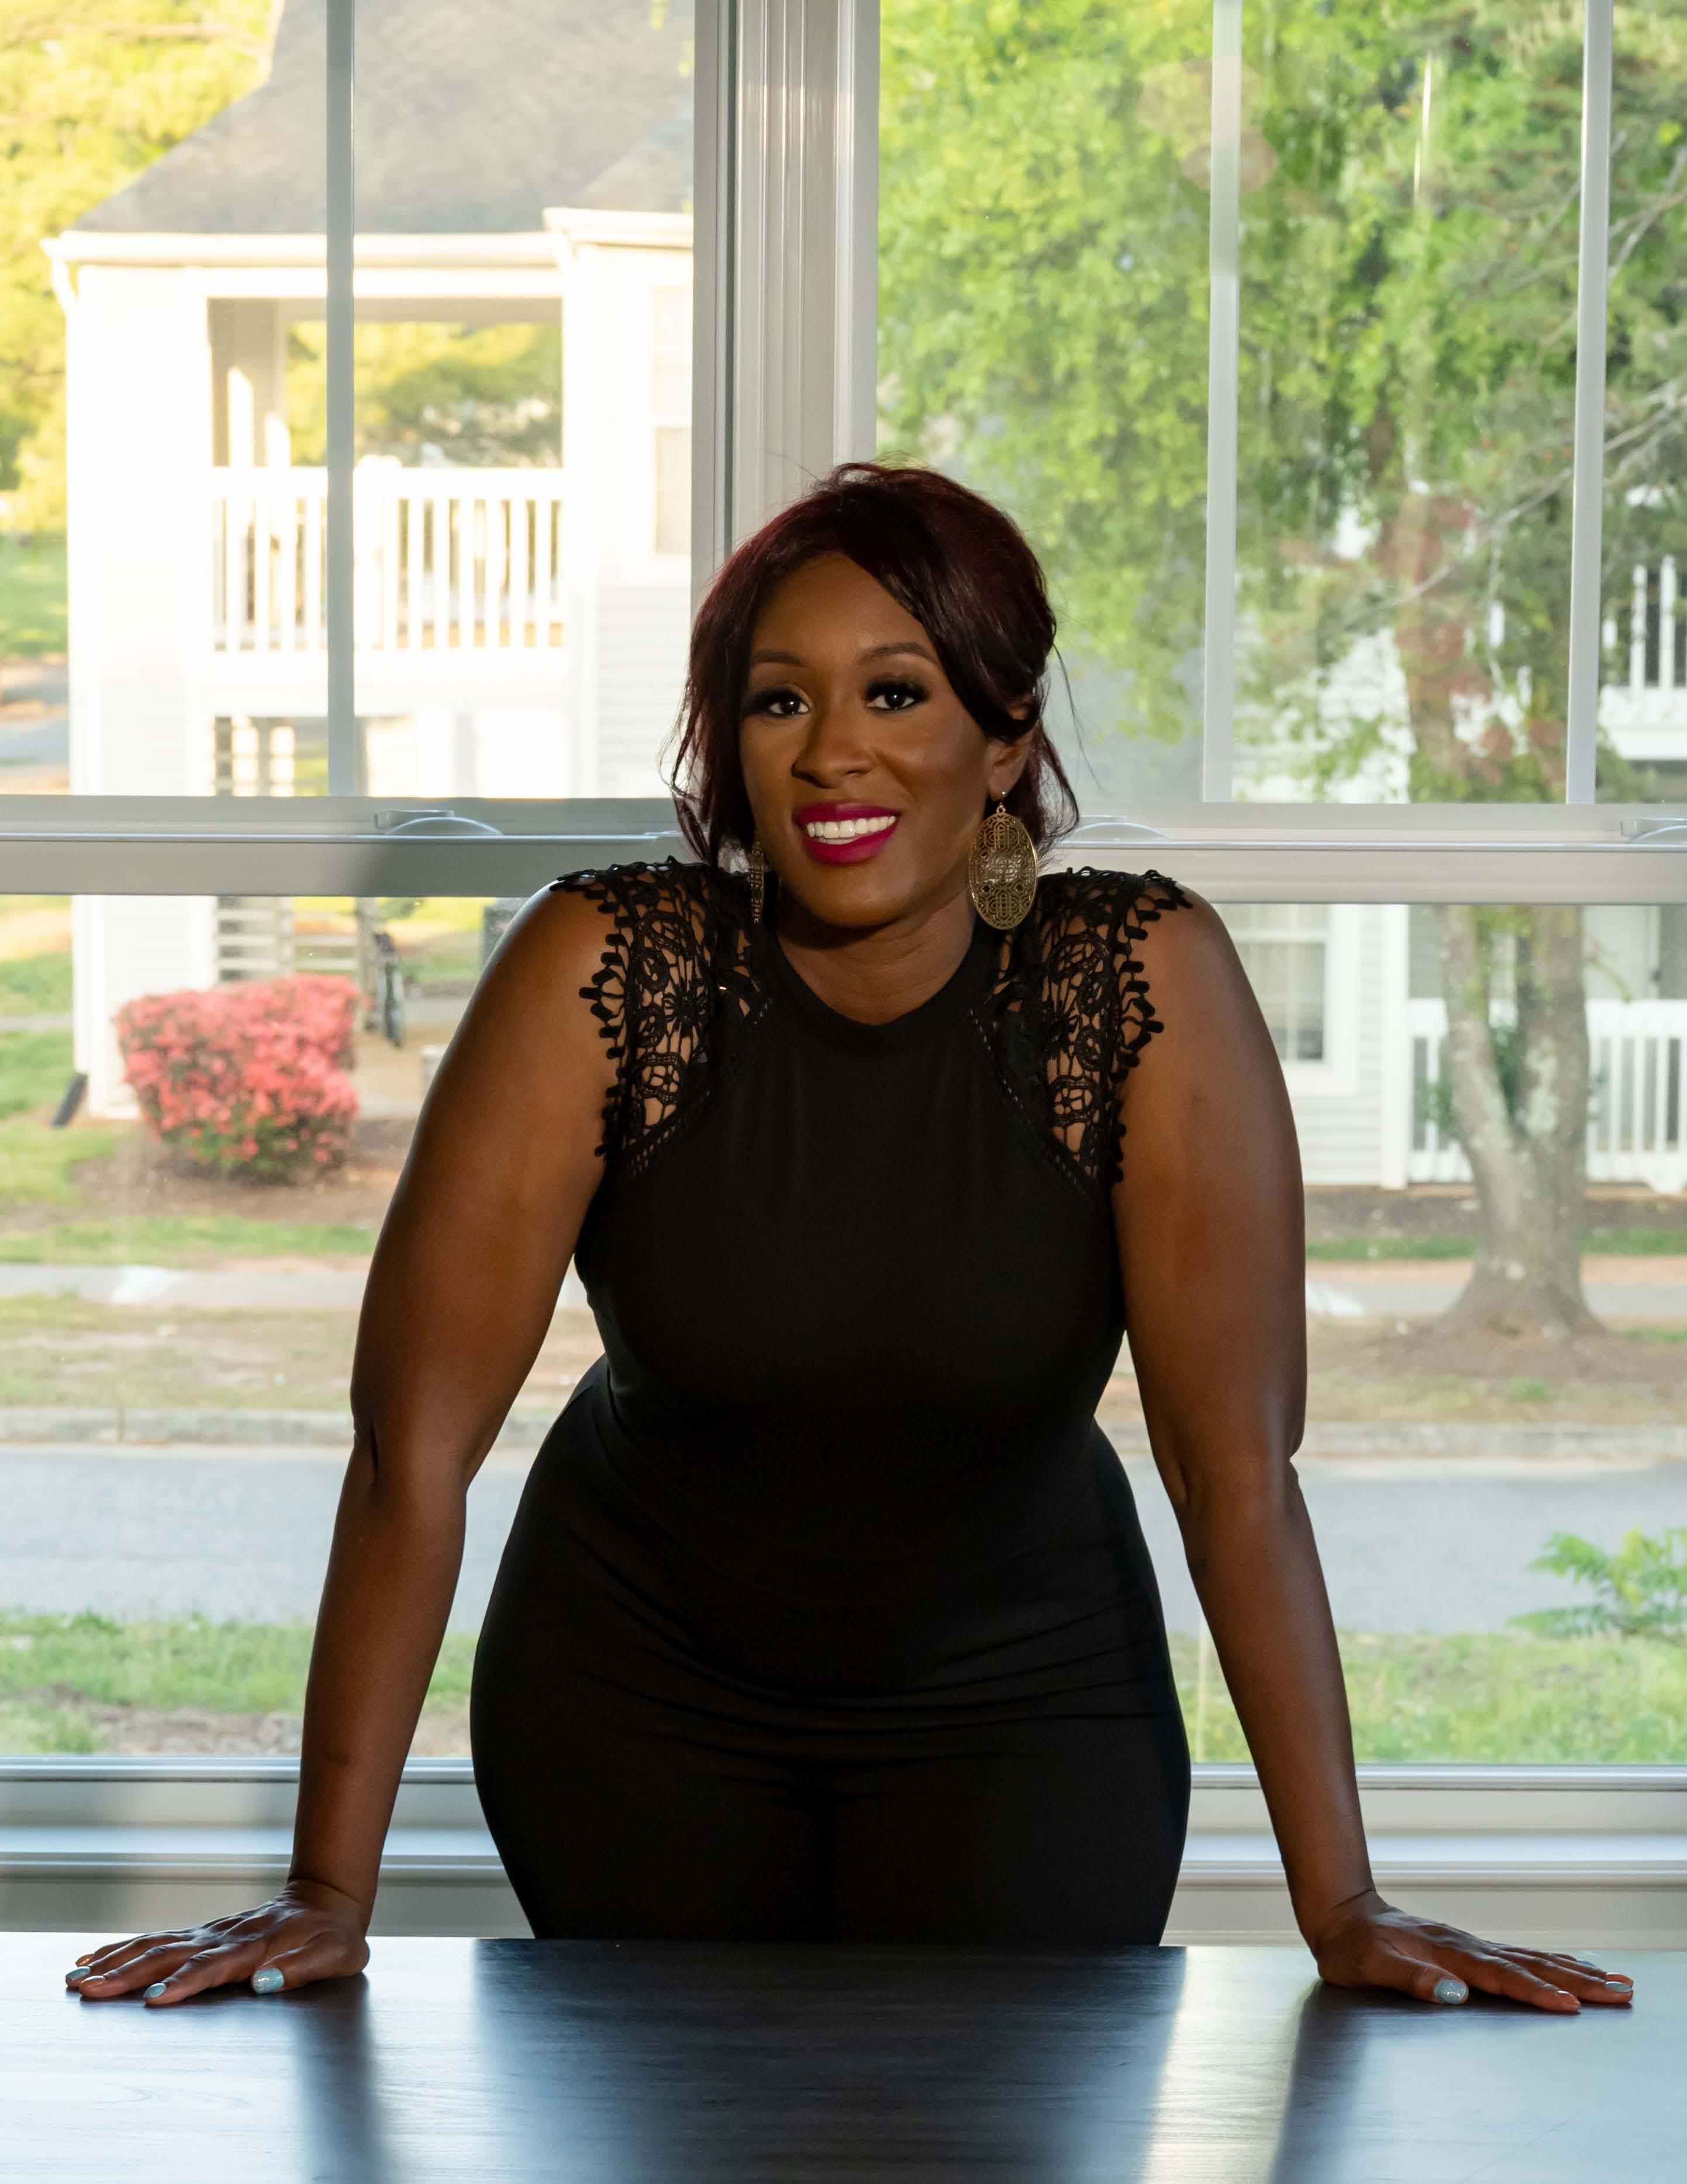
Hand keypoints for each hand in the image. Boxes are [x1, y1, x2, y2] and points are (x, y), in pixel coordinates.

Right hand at [64, 1878, 369, 2007]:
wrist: (327, 1901)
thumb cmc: (333, 1936)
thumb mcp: (336, 1955)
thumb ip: (303, 1968)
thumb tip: (265, 1983)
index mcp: (255, 1946)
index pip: (212, 1967)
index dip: (183, 1983)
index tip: (152, 2000)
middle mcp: (223, 1937)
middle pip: (169, 1955)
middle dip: (127, 1974)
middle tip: (87, 1990)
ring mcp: (209, 1932)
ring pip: (154, 1945)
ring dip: (115, 1961)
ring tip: (76, 1978)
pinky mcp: (201, 1934)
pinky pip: (157, 1940)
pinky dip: (123, 1948)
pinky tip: (94, 1958)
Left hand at [1308, 1890, 1634, 2013]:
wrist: (1341, 1914)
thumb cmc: (1351, 1947)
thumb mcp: (1368, 1966)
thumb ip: (1409, 1979)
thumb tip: (1453, 1994)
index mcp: (1447, 1954)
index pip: (1501, 1977)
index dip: (1536, 1992)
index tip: (1572, 2005)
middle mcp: (1465, 1946)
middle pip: (1530, 1965)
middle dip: (1578, 1981)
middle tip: (1622, 1992)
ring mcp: (1470, 1944)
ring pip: (1532, 1958)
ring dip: (1574, 1970)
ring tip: (1615, 1981)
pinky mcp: (1469, 1947)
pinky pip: (1520, 1955)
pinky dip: (1552, 1962)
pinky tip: (1571, 1967)